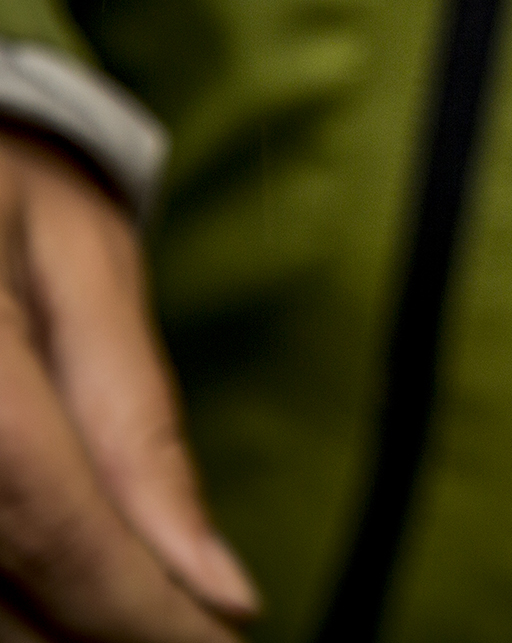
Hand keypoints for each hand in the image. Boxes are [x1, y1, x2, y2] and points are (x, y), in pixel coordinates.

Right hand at [0, 127, 256, 639]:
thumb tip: (218, 582)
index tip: (225, 641)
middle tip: (187, 632)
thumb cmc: (1, 179)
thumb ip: (138, 424)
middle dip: (92, 636)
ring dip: (40, 626)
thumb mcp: (85, 265)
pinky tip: (55, 594)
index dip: (140, 611)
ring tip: (133, 611)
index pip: (52, 518)